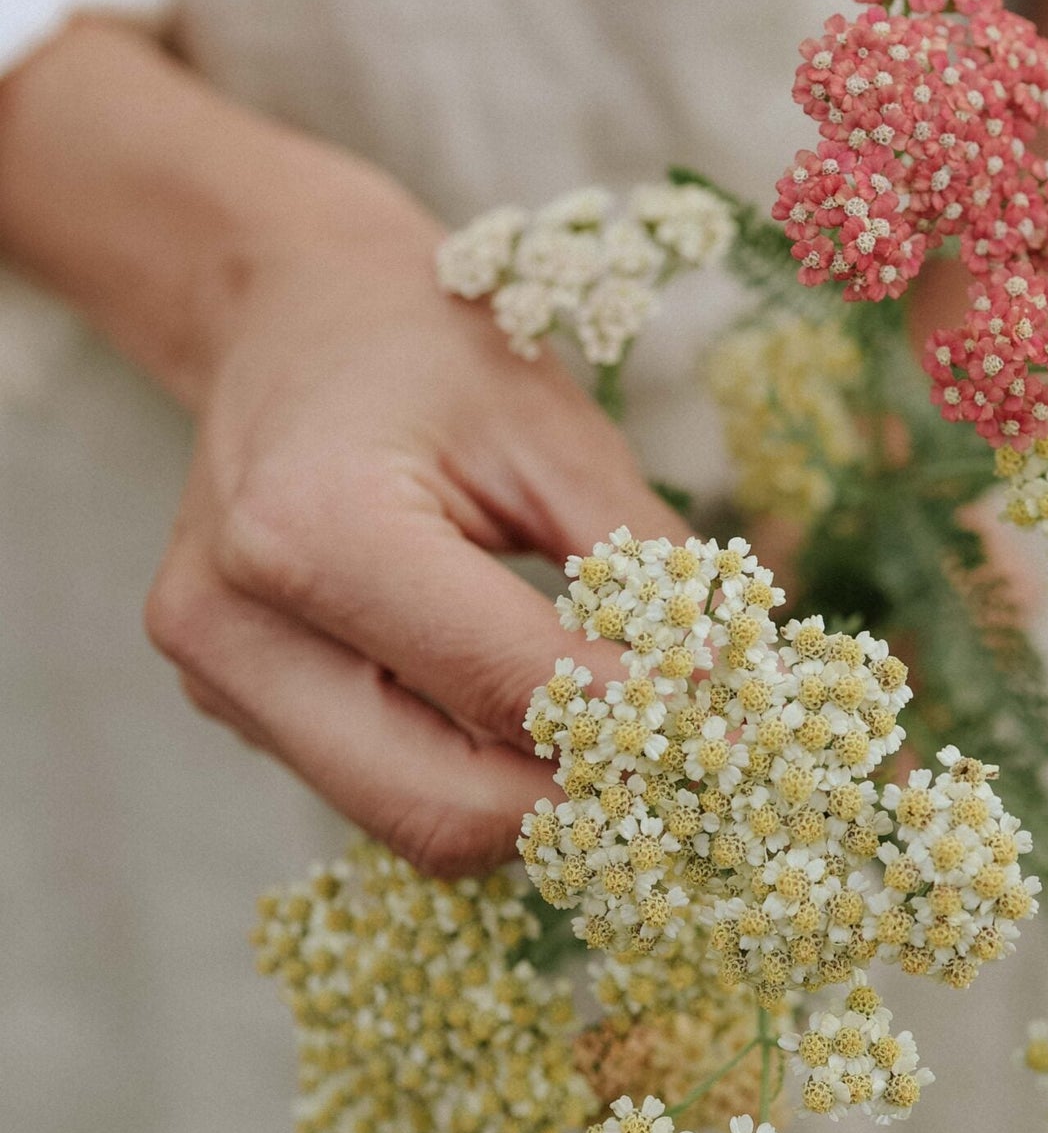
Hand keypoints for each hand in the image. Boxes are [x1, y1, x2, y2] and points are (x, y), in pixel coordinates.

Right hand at [143, 184, 680, 874]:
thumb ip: (644, 566)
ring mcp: (220, 678)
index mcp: (310, 531)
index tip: (743, 725)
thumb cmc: (427, 345)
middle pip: (443, 810)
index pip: (505, 689)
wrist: (290, 310)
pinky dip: (483, 777)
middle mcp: (235, 628)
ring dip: (539, 803)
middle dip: (588, 803)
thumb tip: (736, 688)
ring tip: (634, 743)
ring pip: (415, 822)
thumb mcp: (556, 431)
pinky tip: (546, 724)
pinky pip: (386, 788)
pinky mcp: (234, 703)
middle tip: (697, 762)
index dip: (639, 723)